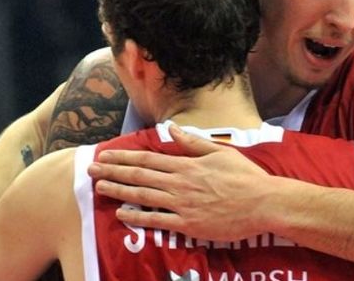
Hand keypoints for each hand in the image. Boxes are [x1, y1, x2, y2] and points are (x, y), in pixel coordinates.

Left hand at [88, 124, 272, 240]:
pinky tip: (121, 214)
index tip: (105, 154)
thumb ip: (193, 141)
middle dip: (112, 171)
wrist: (263, 203)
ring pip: (143, 195)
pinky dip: (137, 217)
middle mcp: (180, 182)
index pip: (147, 158)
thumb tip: (172, 128)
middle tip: (90, 170)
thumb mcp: (220, 151)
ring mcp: (182, 204)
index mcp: (187, 164)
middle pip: (139, 175)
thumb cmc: (245, 177)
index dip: (123, 156)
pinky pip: (157, 221)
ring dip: (118, 191)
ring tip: (99, 187)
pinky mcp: (188, 224)